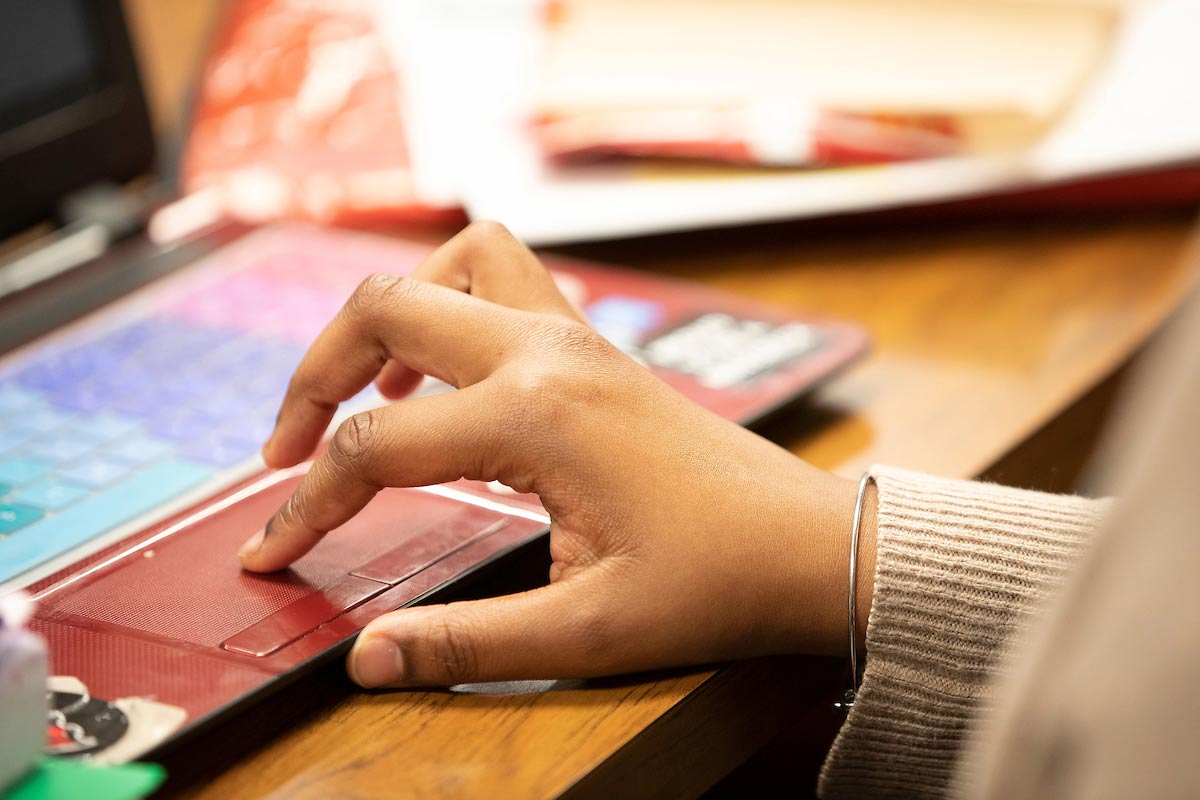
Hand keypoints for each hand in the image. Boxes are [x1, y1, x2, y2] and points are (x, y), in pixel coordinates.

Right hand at [239, 221, 874, 687]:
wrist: (806, 547)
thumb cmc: (715, 583)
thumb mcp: (584, 632)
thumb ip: (466, 642)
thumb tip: (367, 659)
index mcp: (535, 417)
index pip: (377, 447)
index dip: (308, 503)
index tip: (273, 553)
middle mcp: (548, 355)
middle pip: (385, 308)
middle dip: (314, 373)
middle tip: (287, 446)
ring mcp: (575, 339)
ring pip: (453, 264)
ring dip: (389, 314)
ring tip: (365, 392)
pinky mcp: (594, 348)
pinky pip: (505, 281)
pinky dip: (450, 305)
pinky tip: (445, 377)